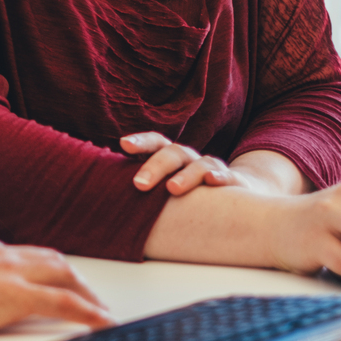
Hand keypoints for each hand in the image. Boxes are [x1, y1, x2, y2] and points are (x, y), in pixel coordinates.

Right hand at [0, 230, 114, 337]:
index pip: (17, 253)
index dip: (35, 267)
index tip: (41, 280)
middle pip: (48, 258)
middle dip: (70, 275)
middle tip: (85, 293)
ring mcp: (10, 271)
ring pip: (64, 273)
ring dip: (85, 291)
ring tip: (99, 309)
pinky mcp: (18, 295)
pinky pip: (66, 303)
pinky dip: (89, 312)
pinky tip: (103, 322)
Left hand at [121, 131, 238, 195]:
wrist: (235, 198)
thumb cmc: (187, 194)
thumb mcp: (165, 186)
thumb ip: (143, 186)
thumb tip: (106, 198)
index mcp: (171, 157)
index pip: (156, 142)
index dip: (140, 142)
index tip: (124, 145)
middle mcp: (190, 159)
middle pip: (173, 153)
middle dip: (155, 166)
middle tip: (139, 184)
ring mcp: (212, 169)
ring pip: (199, 165)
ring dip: (185, 176)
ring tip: (172, 189)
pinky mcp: (233, 182)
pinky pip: (227, 177)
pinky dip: (220, 177)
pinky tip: (212, 182)